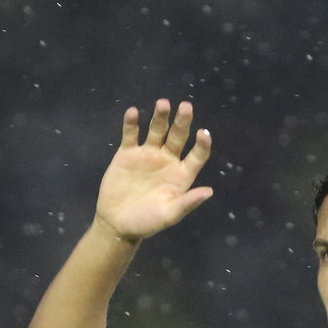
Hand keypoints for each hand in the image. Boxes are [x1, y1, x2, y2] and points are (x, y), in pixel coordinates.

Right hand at [94, 99, 213, 241]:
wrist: (117, 223)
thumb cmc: (147, 222)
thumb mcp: (169, 215)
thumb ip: (187, 202)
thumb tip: (209, 191)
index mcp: (181, 175)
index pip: (197, 155)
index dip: (202, 144)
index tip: (203, 133)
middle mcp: (167, 160)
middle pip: (178, 137)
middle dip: (182, 122)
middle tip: (186, 106)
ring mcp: (147, 154)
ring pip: (156, 130)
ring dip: (160, 117)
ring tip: (163, 103)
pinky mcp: (127, 153)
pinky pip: (131, 135)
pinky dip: (132, 123)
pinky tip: (133, 112)